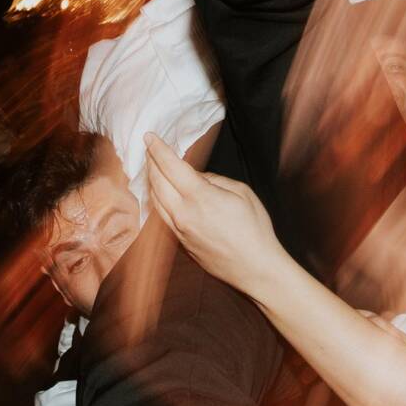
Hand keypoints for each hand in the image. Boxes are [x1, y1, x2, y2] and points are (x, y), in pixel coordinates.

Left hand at [142, 134, 286, 296]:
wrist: (256, 269)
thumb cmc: (255, 230)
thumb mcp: (242, 192)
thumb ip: (214, 179)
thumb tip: (197, 177)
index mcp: (200, 197)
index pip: (170, 166)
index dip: (158, 149)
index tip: (149, 136)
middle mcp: (183, 214)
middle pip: (156, 182)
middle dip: (151, 162)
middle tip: (149, 149)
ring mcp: (179, 231)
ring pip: (155, 200)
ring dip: (151, 181)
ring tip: (152, 168)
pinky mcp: (180, 243)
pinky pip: (161, 216)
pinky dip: (157, 200)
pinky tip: (160, 193)